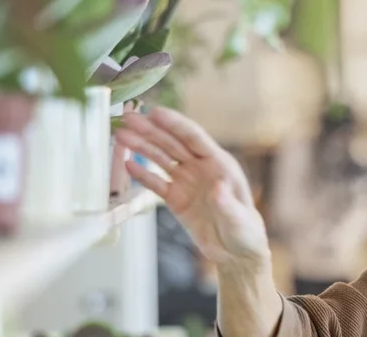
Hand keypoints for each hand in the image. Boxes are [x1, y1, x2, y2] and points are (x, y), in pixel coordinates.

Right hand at [115, 108, 270, 269]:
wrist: (236, 254)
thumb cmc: (245, 233)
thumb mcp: (239, 219)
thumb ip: (227, 204)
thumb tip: (217, 187)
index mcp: (220, 164)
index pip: (194, 138)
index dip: (174, 124)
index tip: (155, 112)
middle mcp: (201, 168)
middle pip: (172, 143)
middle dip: (150, 130)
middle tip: (128, 118)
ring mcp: (187, 182)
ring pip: (161, 159)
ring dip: (141, 146)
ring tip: (120, 136)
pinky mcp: (176, 198)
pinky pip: (156, 183)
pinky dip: (142, 174)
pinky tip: (127, 164)